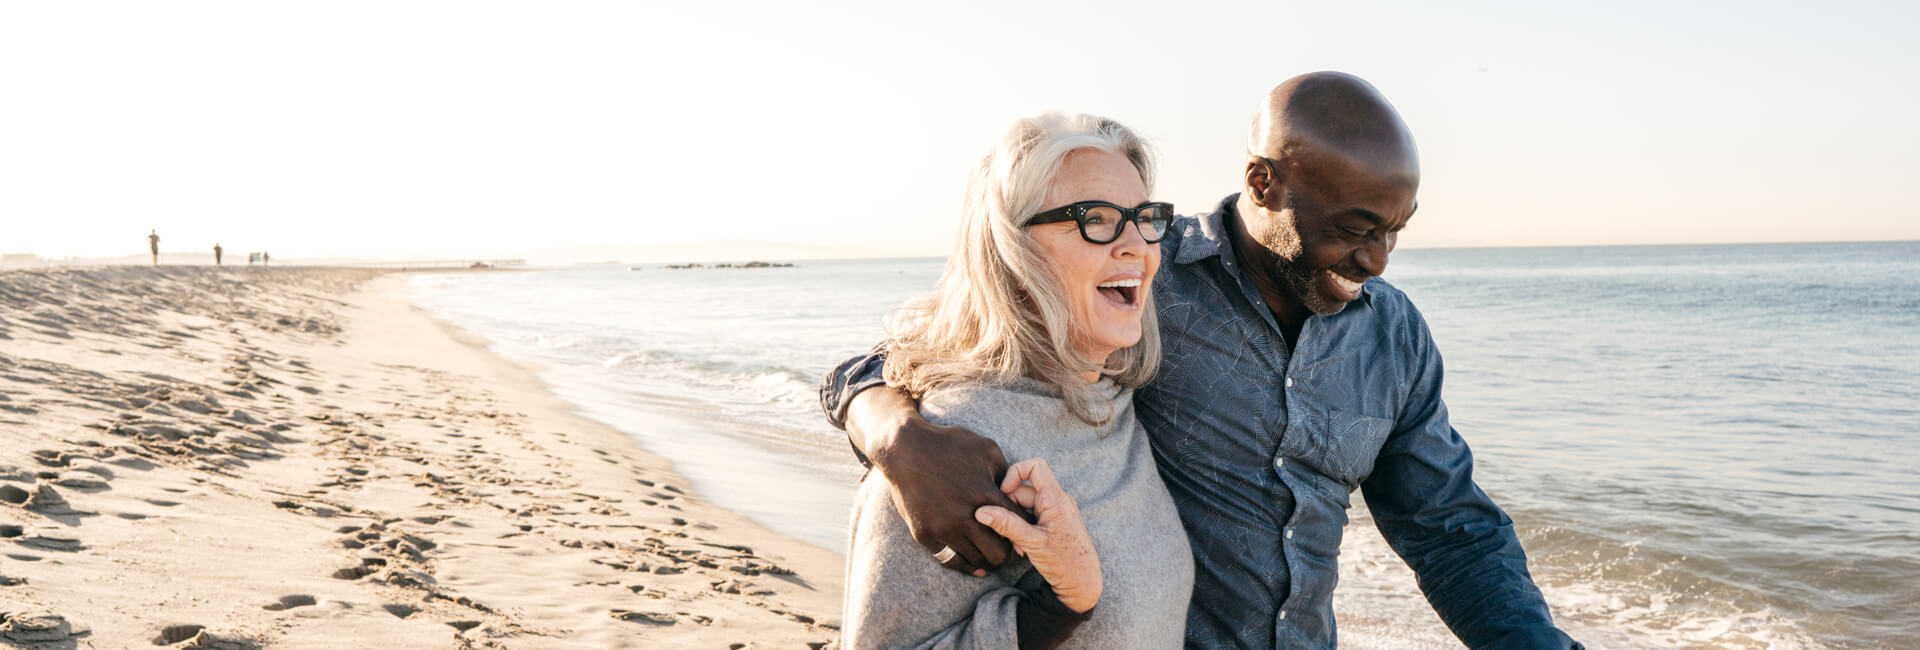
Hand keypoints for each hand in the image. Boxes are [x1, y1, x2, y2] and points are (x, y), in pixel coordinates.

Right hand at [850, 387, 1025, 575]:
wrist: (906, 449)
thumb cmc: (950, 445)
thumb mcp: (987, 450)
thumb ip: (1007, 475)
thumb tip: (1018, 496)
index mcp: (984, 494)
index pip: (1017, 524)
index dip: (1023, 529)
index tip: (1021, 530)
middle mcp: (964, 516)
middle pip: (998, 552)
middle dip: (1006, 550)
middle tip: (1005, 545)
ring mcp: (943, 528)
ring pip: (976, 561)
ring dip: (986, 559)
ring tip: (989, 552)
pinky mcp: (925, 535)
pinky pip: (951, 561)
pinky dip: (965, 563)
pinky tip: (973, 561)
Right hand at [974, 458, 1100, 613]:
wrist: (1083, 583)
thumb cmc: (1064, 563)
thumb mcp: (1031, 543)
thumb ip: (1006, 525)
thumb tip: (981, 511)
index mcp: (1056, 498)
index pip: (1035, 466)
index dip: (1015, 473)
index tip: (1003, 493)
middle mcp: (1058, 500)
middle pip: (1024, 490)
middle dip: (1009, 509)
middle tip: (1005, 532)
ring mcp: (1056, 511)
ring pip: (1025, 505)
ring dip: (1015, 522)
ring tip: (1017, 545)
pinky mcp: (1054, 522)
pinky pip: (1032, 516)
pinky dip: (1023, 528)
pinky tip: (1022, 547)